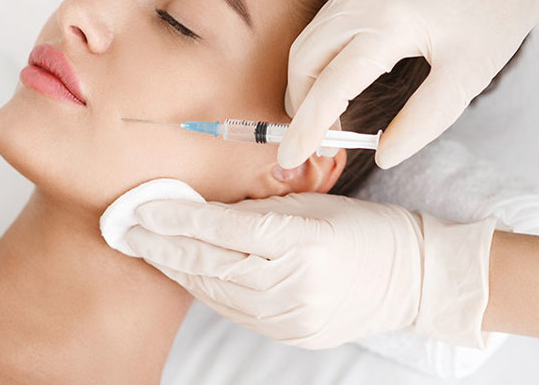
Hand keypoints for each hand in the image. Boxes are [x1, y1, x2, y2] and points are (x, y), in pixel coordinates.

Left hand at [125, 193, 496, 348]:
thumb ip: (256, 206)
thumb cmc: (363, 228)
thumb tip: (201, 207)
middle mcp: (297, 283)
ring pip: (216, 291)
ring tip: (148, 248)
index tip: (142, 207)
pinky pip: (235, 311)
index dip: (177, 217)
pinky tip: (185, 272)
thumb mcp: (311, 203)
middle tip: (126, 229)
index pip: (223, 228)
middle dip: (162, 245)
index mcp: (305, 239)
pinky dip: (205, 289)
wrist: (413, 279)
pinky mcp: (293, 334)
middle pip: (211, 263)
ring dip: (177, 269)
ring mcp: (294, 316)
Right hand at [278, 0, 538, 169]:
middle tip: (321, 140)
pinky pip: (320, 27)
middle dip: (302, 106)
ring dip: (307, 84)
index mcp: (392, 22)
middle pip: (304, 62)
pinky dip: (318, 61)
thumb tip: (382, 156)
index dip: (308, 126)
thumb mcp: (467, 78)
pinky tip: (338, 83)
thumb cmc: (492, 19)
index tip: (292, 156)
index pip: (332, 85)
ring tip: (330, 118)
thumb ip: (423, 121)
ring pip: (306, 43)